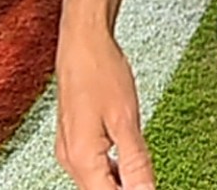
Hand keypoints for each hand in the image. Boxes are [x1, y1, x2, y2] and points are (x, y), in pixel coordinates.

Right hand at [56, 0, 153, 187]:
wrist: (82, 41)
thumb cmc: (100, 69)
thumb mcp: (127, 119)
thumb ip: (136, 162)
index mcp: (80, 157)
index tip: (149, 188)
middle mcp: (68, 157)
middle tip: (148, 181)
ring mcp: (67, 148)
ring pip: (96, 181)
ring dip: (120, 183)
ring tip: (143, 177)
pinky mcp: (72, 138)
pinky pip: (92, 165)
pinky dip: (111, 169)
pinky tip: (127, 163)